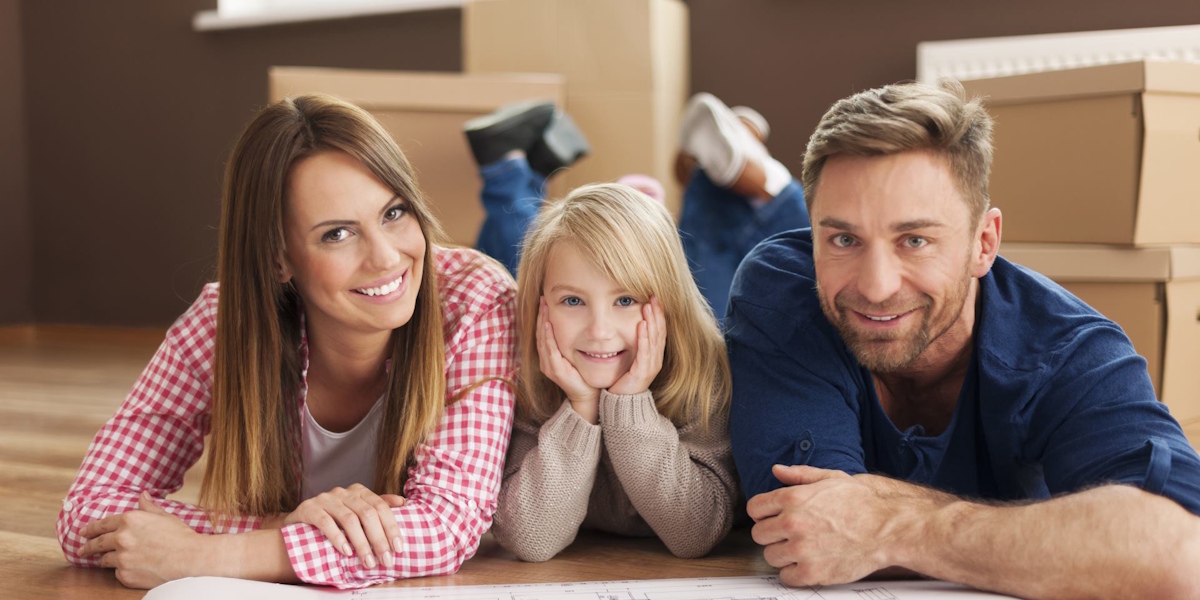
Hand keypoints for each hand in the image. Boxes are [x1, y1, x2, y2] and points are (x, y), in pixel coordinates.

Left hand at [79, 492, 205, 588]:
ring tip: (103, 561)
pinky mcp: (125, 574)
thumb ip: (148, 507)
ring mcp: (122, 558)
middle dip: (87, 546)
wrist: (190, 558)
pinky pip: (118, 573)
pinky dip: (122, 571)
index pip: (103, 524)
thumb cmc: (180, 537)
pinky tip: (130, 569)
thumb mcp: (164, 516)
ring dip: (104, 560)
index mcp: (130, 520)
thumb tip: (143, 495)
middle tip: (82, 549)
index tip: (83, 532)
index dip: (91, 529)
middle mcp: (122, 538)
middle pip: (97, 543)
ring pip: (105, 560)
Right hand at [283, 483, 405, 568]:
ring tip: (367, 561)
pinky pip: (325, 522)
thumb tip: (402, 502)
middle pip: (367, 513)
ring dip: (361, 543)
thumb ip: (376, 507)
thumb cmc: (332, 519)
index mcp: (358, 491)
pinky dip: (338, 537)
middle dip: (379, 539)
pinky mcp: (309, 508)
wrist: (297, 523)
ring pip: (349, 519)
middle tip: (385, 560)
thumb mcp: (356, 511)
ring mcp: (325, 499)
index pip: (380, 506)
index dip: (391, 527)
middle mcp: (343, 492)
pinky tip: (346, 551)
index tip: (398, 548)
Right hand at [537, 297, 599, 419]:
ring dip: (543, 322)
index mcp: (549, 356)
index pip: (543, 332)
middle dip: (541, 315)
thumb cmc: (584, 374)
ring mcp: (549, 365)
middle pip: (540, 332)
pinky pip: (549, 349)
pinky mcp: (555, 370)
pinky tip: (548, 324)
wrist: (587, 394)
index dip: (543, 316)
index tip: (545, 301)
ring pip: (542, 339)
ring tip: (544, 307)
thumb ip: (573, 341)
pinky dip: (548, 336)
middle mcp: (545, 360)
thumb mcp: (576, 354)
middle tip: (543, 298)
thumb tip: (579, 322)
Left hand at [608, 296, 665, 395]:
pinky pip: (644, 351)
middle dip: (657, 313)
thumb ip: (635, 346)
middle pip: (659, 332)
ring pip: (654, 339)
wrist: (622, 404)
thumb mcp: (632, 360)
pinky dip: (644, 337)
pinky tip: (642, 324)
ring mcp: (650, 366)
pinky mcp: (642, 372)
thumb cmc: (624, 382)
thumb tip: (633, 326)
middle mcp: (656, 360)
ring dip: (652, 321)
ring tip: (648, 306)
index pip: (660, 331)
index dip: (659, 315)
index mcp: (654, 356)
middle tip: (654, 296)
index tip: (655, 299)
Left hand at [746, 465, 904, 586]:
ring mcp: (801, 549)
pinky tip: (807, 564)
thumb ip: (801, 475)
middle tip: (788, 535)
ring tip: (801, 549)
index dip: (763, 513)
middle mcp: (792, 523)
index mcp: (793, 498)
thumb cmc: (863, 503)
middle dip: (772, 534)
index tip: (771, 518)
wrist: (888, 527)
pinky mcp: (812, 572)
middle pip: (759, 534)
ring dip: (783, 554)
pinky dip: (794, 573)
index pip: (755, 508)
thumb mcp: (831, 478)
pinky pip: (786, 577)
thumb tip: (777, 470)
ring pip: (770, 556)